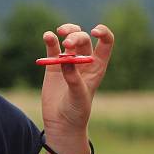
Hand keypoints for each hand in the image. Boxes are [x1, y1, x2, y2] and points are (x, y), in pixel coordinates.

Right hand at [41, 23, 113, 137]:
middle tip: (68, 45)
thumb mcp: (78, 95)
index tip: (94, 31)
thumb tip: (66, 59)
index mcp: (97, 66)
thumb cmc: (77, 111)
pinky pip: (53, 48)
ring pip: (70, 37)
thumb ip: (73, 77)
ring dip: (66, 31)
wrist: (61, 122)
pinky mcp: (53, 65)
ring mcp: (69, 61)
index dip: (103, 33)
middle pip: (83, 39)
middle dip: (76, 37)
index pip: (106, 43)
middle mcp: (84, 61)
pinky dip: (50, 40)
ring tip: (58, 33)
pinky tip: (48, 36)